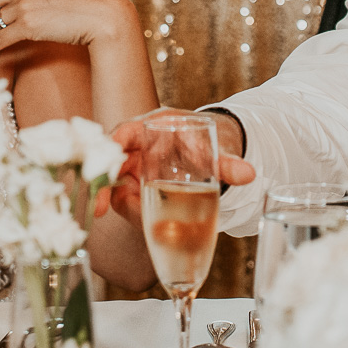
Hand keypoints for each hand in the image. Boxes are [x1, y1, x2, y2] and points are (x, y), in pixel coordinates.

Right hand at [96, 108, 256, 226]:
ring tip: (107, 213)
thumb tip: (248, 174)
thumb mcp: (215, 151)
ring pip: (114, 180)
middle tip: (99, 203)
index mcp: (154, 127)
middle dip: (103, 179)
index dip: (112, 145)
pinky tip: (132, 220)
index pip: (126, 131)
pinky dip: (124, 208)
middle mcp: (138, 147)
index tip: (105, 160)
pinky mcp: (135, 186)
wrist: (205, 153)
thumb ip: (228, 164)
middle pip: (112, 158)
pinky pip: (123, 196)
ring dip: (109, 196)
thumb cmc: (204, 143)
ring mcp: (134, 167)